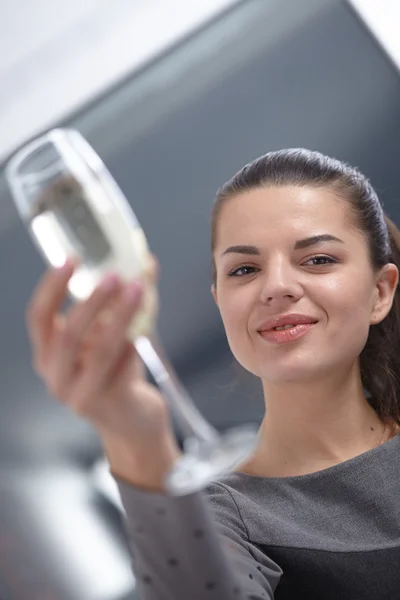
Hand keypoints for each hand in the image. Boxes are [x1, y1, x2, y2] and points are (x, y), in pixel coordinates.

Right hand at [26, 256, 180, 488]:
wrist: (132, 419)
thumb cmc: (117, 371)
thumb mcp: (110, 334)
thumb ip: (121, 301)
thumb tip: (146, 262)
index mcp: (48, 353)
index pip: (38, 317)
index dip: (52, 287)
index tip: (71, 258)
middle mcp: (57, 375)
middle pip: (67, 334)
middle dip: (92, 300)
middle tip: (115, 275)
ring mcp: (80, 394)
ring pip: (99, 350)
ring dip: (120, 316)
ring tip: (138, 290)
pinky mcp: (108, 403)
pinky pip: (123, 366)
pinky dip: (135, 343)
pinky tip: (146, 330)